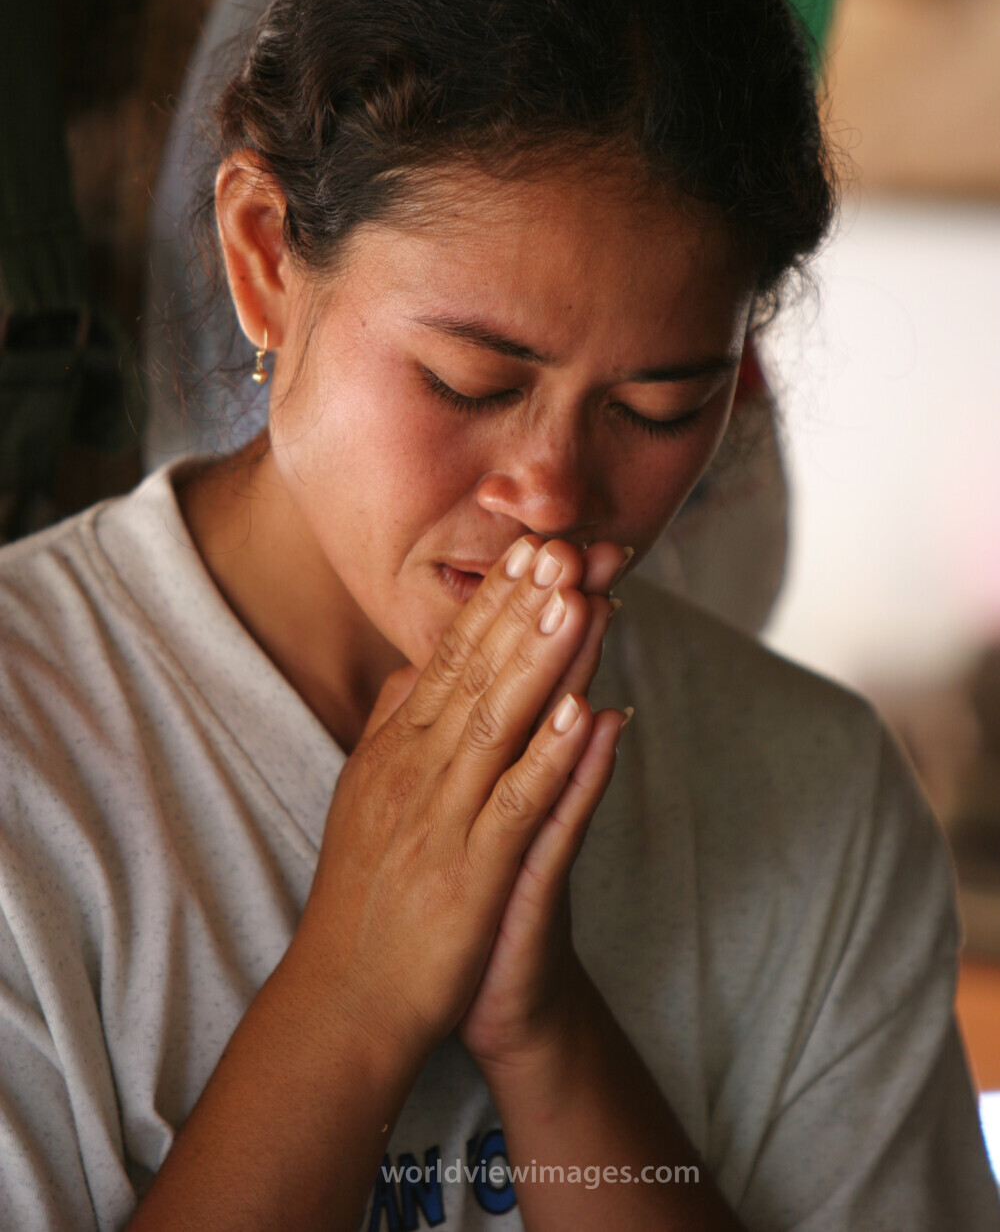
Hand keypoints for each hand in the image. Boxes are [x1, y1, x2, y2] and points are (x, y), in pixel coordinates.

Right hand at [288, 535, 629, 1080]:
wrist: (346, 1000)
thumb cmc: (366, 898)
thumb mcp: (366, 798)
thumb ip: (389, 729)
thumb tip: (410, 668)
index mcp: (396, 751)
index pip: (449, 657)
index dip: (495, 602)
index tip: (532, 548)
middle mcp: (415, 771)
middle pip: (476, 673)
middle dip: (526, 607)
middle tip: (566, 545)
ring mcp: (443, 819)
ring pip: (500, 722)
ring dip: (543, 658)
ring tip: (579, 598)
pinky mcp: (472, 872)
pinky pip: (519, 803)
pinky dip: (554, 755)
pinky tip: (588, 710)